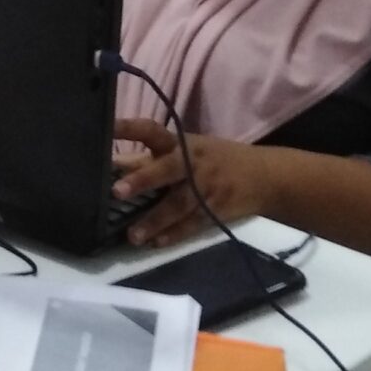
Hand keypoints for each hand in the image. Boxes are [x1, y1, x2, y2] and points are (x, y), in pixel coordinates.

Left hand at [111, 118, 265, 248]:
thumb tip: (109, 165)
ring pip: (179, 204)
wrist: (263, 176)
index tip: (107, 127)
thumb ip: (147, 159)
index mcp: (180, 144)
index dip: (130, 128)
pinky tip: (156, 243)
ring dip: (155, 220)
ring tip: (132, 236)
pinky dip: (175, 234)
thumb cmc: (213, 159)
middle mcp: (192, 163)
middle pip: (168, 169)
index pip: (152, 131)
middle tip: (117, 192)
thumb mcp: (185, 150)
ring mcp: (207, 187)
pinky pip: (193, 224)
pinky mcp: (217, 209)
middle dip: (143, 179)